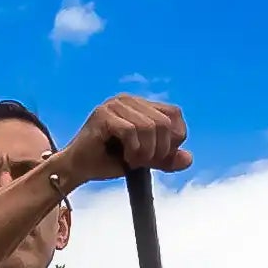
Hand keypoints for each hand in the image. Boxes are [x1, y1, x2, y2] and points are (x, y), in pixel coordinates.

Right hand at [64, 90, 190, 183]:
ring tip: (133, 161)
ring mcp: (114, 104)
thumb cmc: (109, 160)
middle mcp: (129, 100)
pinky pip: (130, 131)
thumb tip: (188, 158)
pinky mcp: (102, 114)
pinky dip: (132, 149)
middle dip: (160, 149)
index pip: (174, 114)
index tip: (160, 158)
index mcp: (141, 105)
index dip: (175, 139)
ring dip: (145, 152)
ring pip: (149, 127)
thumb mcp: (145, 160)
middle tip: (145, 162)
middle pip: (164, 122)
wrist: (79, 168)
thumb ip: (166, 158)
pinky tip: (125, 158)